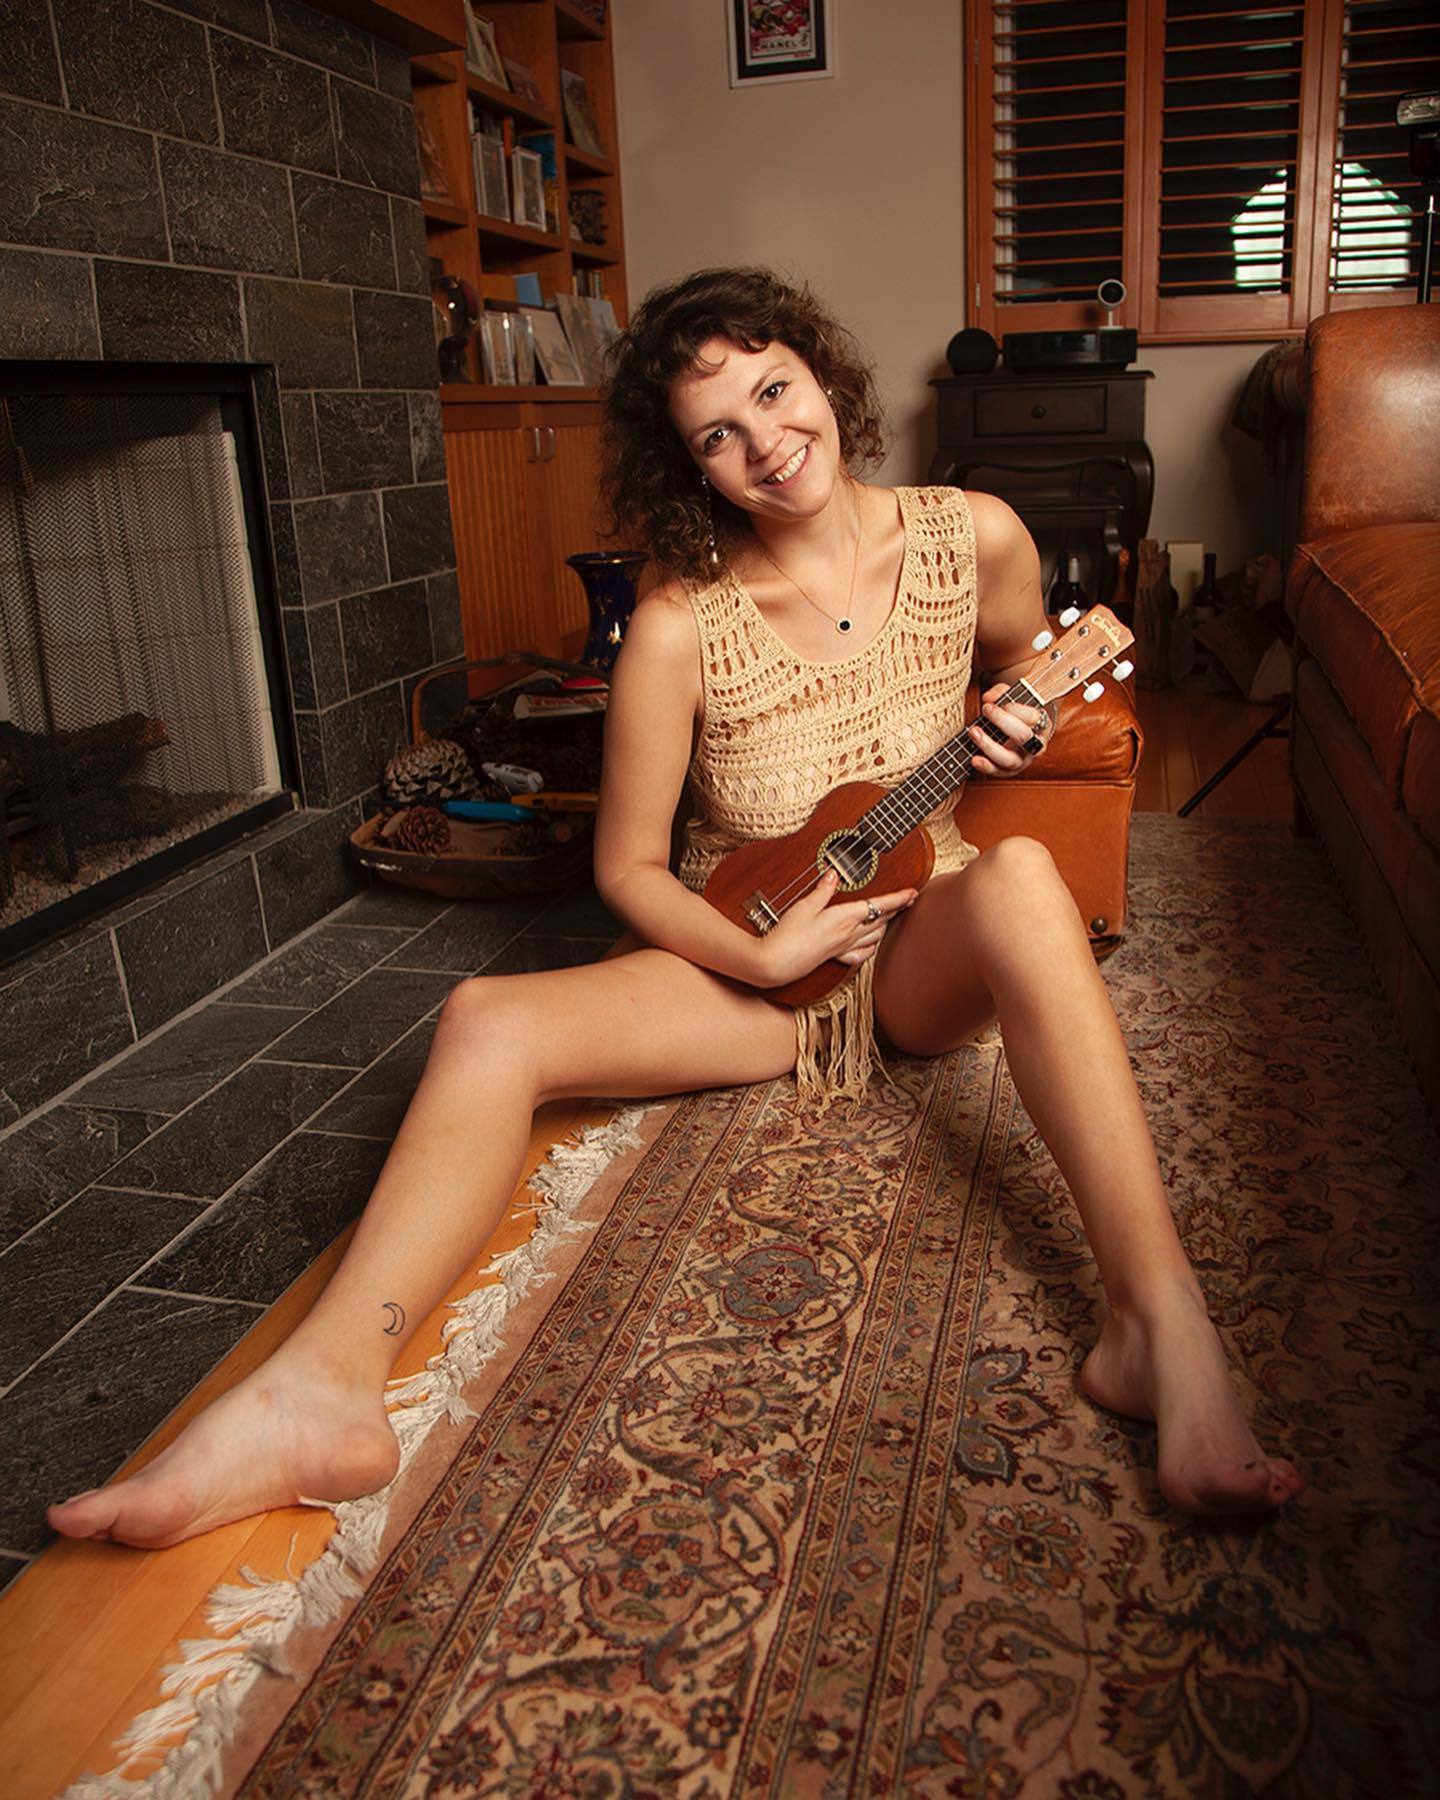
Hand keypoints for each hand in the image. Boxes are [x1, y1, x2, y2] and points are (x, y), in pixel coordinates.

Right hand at [748, 870, 917, 988]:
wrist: (777, 963)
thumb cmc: (788, 934)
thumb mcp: (804, 905)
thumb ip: (822, 890)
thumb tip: (834, 873)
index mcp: (844, 918)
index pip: (879, 905)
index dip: (898, 898)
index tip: (913, 892)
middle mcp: (849, 934)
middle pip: (882, 920)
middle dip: (897, 909)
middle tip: (909, 900)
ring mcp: (844, 947)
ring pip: (875, 936)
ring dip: (887, 925)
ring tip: (894, 916)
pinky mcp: (836, 957)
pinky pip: (862, 953)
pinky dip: (872, 946)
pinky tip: (873, 943)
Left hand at [969, 684, 1051, 778]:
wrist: (1013, 729)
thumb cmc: (1013, 712)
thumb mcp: (1010, 696)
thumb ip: (1000, 691)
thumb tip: (988, 699)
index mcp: (1042, 724)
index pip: (1033, 717)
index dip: (1013, 709)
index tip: (994, 703)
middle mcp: (1036, 745)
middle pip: (1024, 737)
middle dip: (1002, 723)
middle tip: (985, 710)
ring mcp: (1023, 760)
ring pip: (1011, 760)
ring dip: (990, 747)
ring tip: (974, 732)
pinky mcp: (1009, 771)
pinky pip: (999, 772)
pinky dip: (986, 767)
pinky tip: (974, 759)